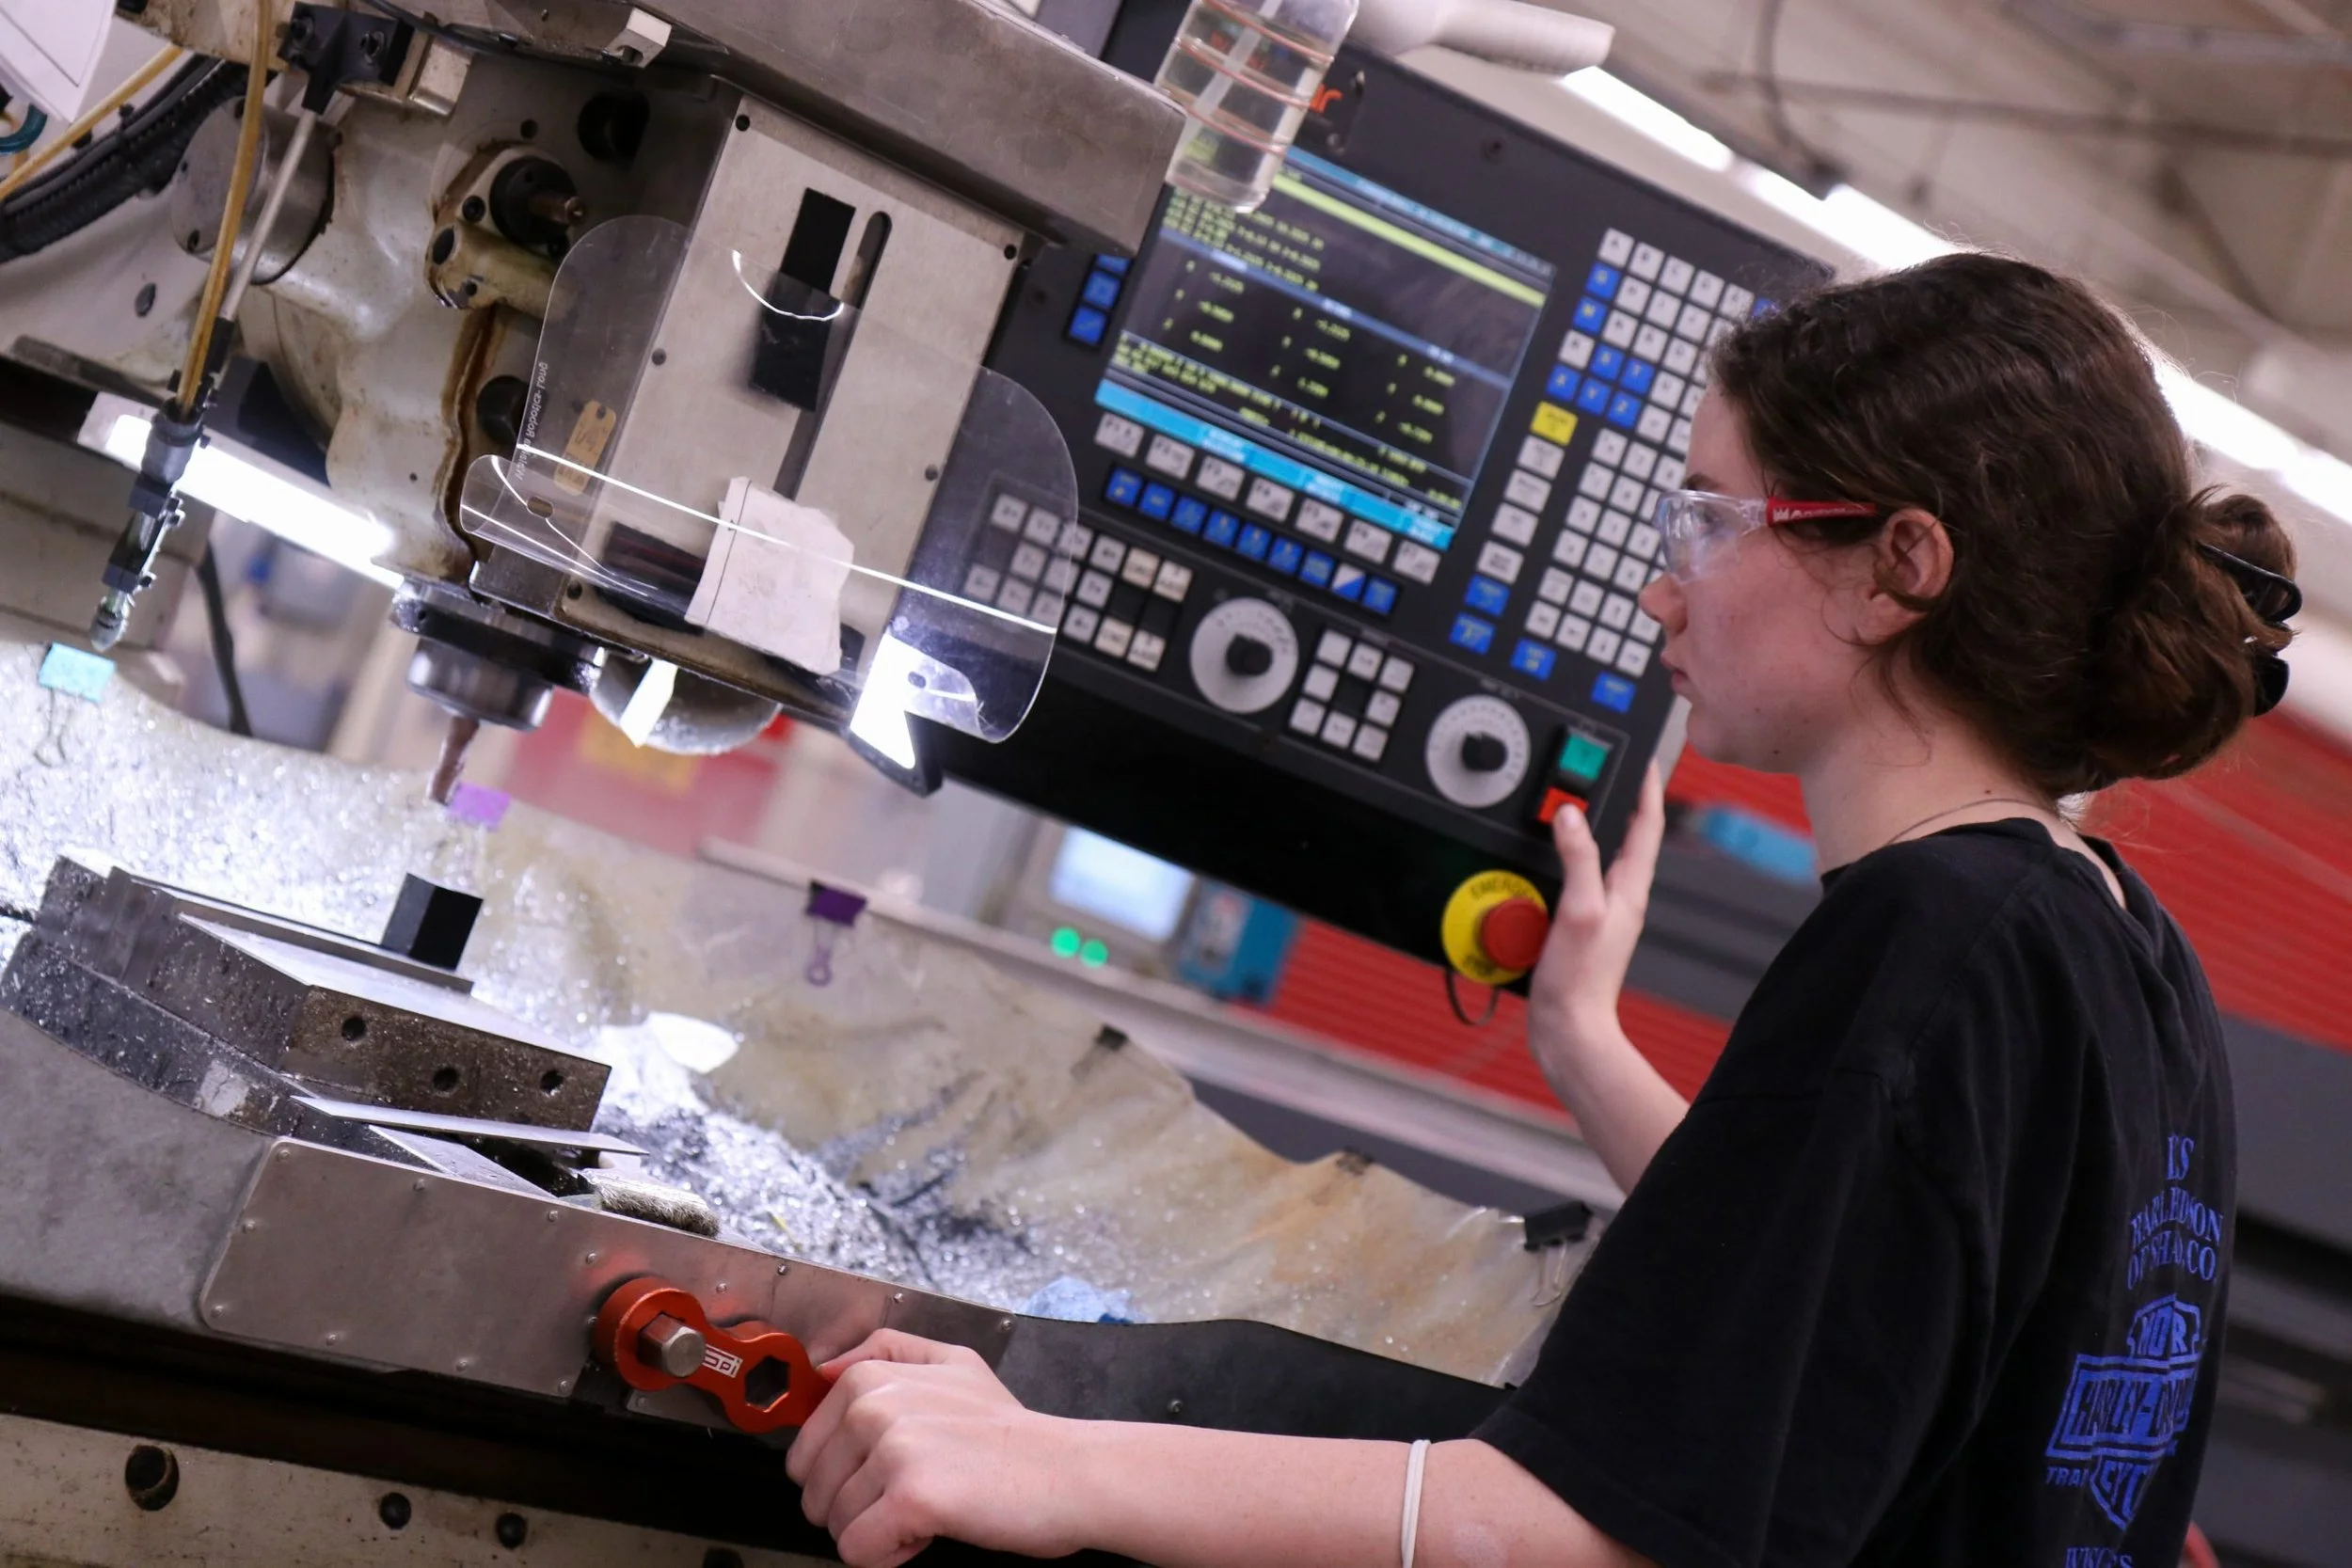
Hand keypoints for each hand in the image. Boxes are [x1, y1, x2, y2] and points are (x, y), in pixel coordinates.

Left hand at [786, 1329, 1082, 1567]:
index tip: (891, 1470)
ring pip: (835, 1524)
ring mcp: (891, 1449)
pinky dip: (890, 1555)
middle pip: (814, 1491)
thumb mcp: (951, 1363)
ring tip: (931, 1504)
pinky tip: (930, 1528)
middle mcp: (874, 1405)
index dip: (848, 1475)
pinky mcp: (909, 1497)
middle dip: (857, 1506)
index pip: (806, 1451)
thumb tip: (824, 1369)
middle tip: (915, 1490)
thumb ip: (884, 1351)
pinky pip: (857, 1550)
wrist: (1068, 1471)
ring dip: (879, 1530)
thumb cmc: (1012, 1432)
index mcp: (873, 1377)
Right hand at [1527, 762, 1665, 1066]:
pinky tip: (1549, 855)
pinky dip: (1567, 856)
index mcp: (1629, 890)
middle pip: (1626, 836)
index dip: (1647, 787)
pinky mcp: (1579, 926)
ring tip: (1582, 799)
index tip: (1644, 757)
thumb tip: (1569, 815)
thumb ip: (1578, 860)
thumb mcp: (1578, 910)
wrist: (1567, 1029)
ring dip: (1595, 826)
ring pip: (1601, 855)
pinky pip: (1577, 878)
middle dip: (1621, 799)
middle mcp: (1620, 898)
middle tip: (1612, 768)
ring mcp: (1601, 912)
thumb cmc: (1579, 980)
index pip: (1646, 825)